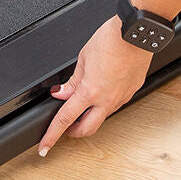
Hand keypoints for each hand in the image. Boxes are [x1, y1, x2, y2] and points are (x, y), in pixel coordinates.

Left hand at [37, 15, 152, 155]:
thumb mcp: (84, 57)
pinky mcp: (132, 91)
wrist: (136, 33)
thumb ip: (72, 80)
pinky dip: (105, 103)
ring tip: (84, 103)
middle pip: (86, 129)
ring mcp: (121, 97)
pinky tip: (103, 90)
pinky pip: (115, 104)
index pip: (65, 119)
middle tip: (65, 127)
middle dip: (73, 132)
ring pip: (102, 117)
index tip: (44, 147)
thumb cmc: (111, 39)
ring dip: (90, 116)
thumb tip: (62, 92)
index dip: (52, 136)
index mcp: (90, 91)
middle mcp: (107, 100)